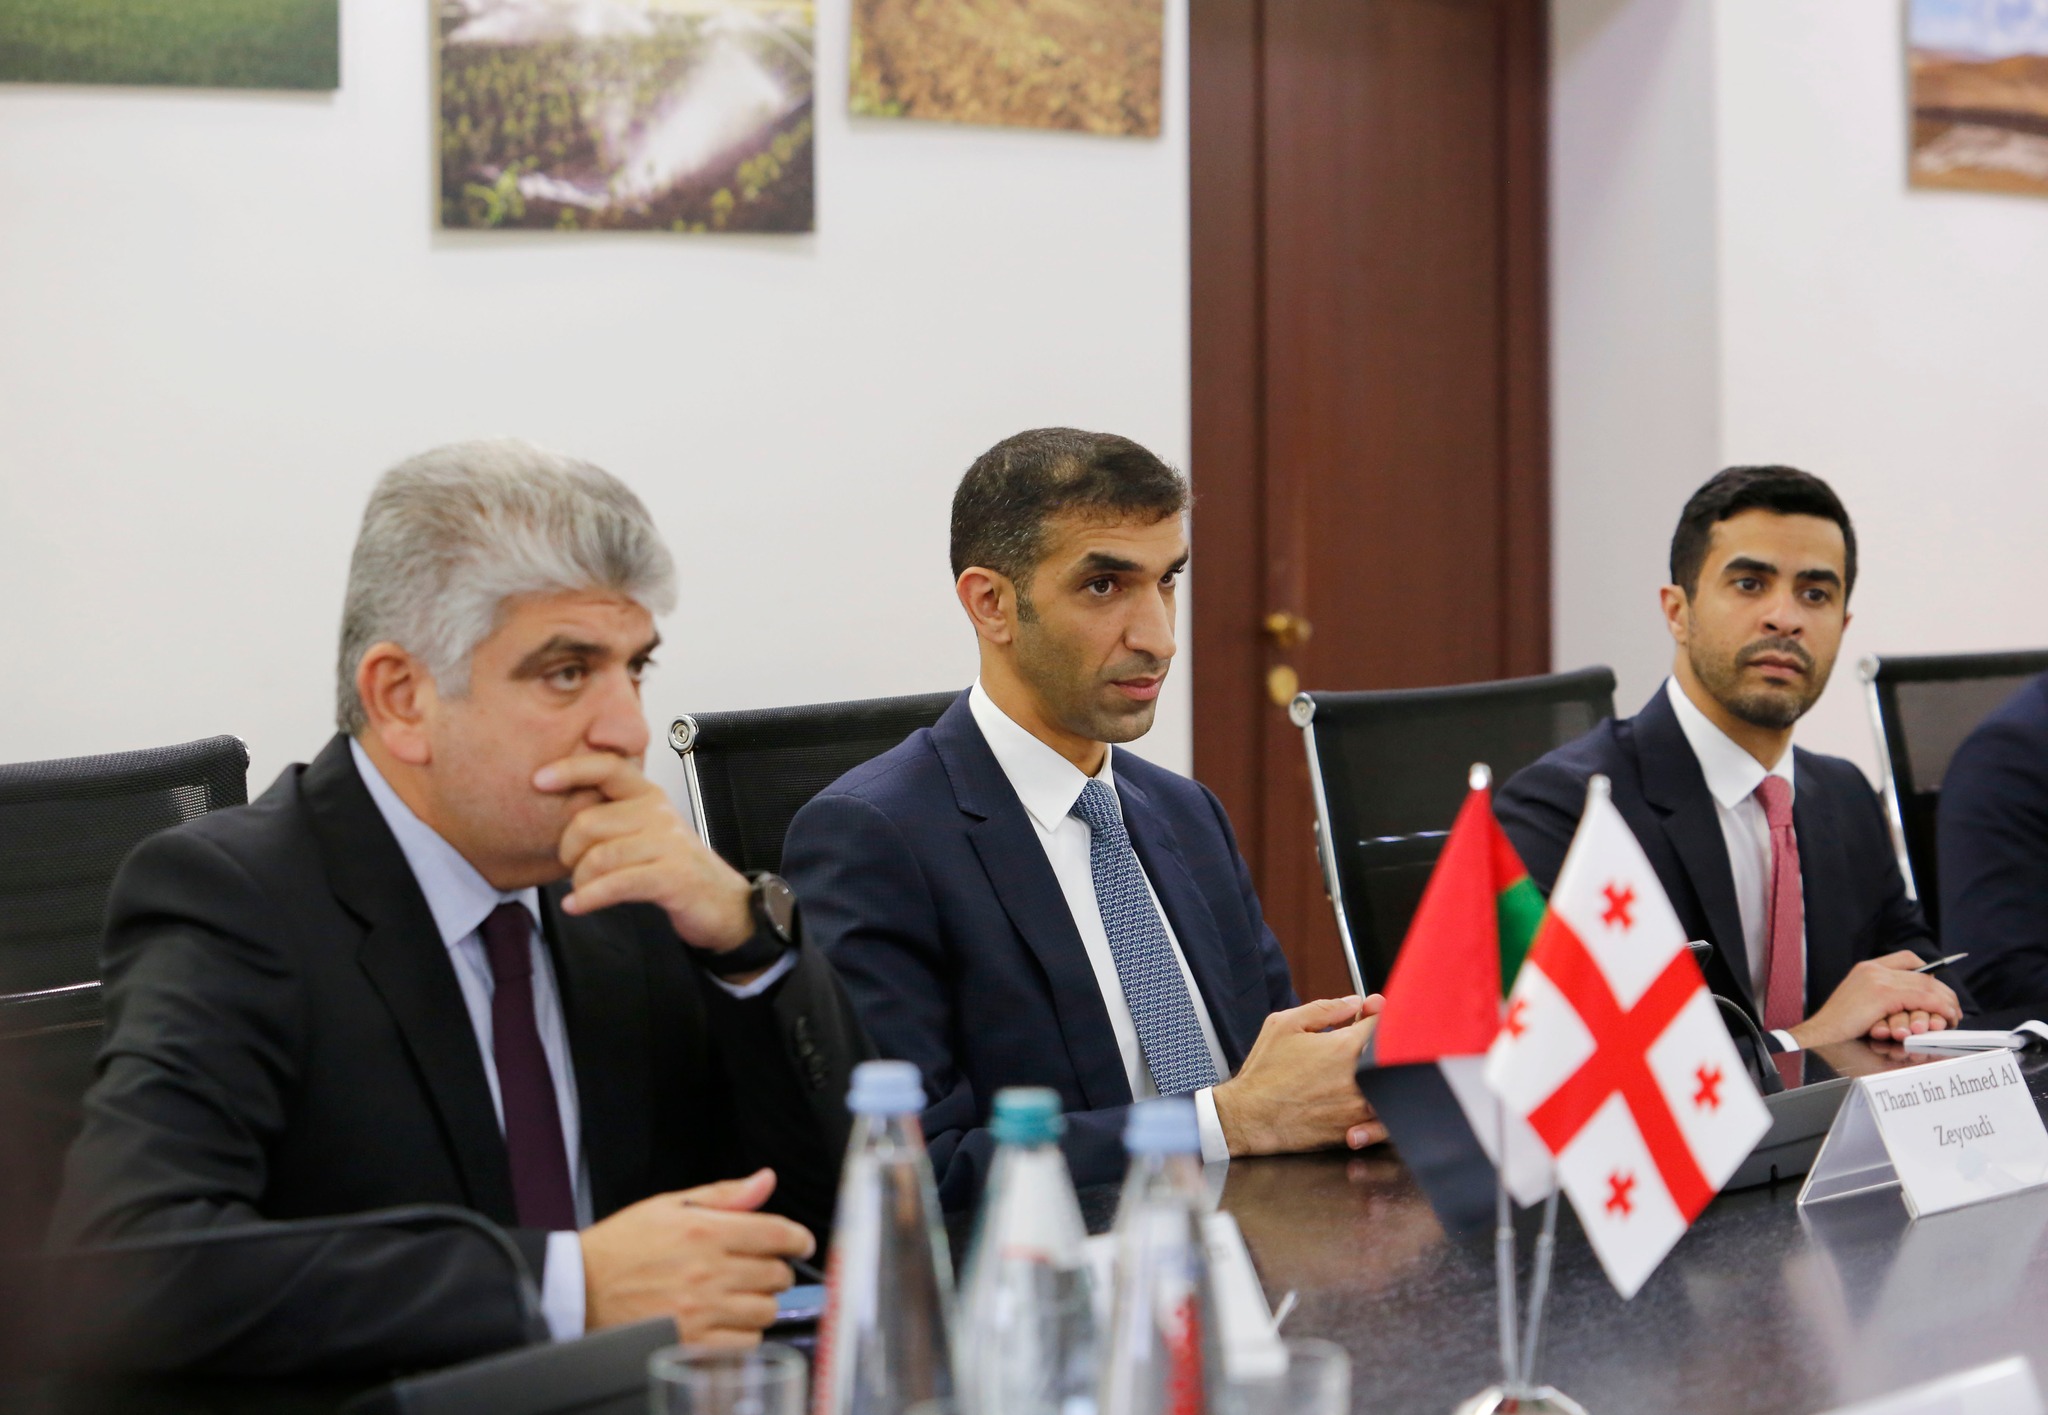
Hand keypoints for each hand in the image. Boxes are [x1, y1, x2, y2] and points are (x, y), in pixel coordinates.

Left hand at [536, 753, 752, 950]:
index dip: (571, 769)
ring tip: (582, 891)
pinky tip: (577, 905)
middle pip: (589, 822)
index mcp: (648, 795)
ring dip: (580, 881)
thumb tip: (559, 815)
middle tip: (573, 868)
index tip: (539, 779)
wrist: (723, 904)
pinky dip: (589, 898)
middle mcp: (658, 813)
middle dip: (569, 852)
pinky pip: (616, 883)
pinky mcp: (672, 876)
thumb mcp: (644, 832)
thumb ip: (612, 818)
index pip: (607, 767)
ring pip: (599, 856)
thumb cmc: (674, 868)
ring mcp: (667, 844)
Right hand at [580, 1168, 813, 1342]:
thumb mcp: (669, 1206)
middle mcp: (709, 1271)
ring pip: (766, 1311)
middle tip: (760, 1269)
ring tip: (740, 1295)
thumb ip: (724, 1195)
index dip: (799, 1238)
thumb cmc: (622, 1247)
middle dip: (775, 1269)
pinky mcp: (692, 1343)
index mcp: (706, 1232)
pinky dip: (744, 1334)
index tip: (801, 1243)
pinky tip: (727, 1321)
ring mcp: (702, 1311)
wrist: (580, 1290)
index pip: (777, 1233)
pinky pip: (745, 1344)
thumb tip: (765, 1180)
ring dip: (761, 1303)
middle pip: (778, 1274)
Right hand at [1210, 995, 1386, 1157]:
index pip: (1379, 1023)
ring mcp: (1359, 1107)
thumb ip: (1325, 1009)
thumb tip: (1354, 1003)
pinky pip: (1380, 1116)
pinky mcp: (1355, 1129)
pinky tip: (1357, 1097)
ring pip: (1388, 1086)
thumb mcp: (1285, 1025)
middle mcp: (1359, 1078)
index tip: (1370, 1011)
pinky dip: (1377, 1104)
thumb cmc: (1264, 1073)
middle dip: (1379, 1041)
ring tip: (1356, 1072)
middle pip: (1389, 1054)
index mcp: (1345, 1048)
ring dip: (1380, 1074)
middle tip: (1358, 1041)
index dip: (1376, 1013)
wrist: (1250, 1117)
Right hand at [1786, 952, 1961, 1049]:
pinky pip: (1922, 998)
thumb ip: (1881, 997)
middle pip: (1922, 975)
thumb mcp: (1861, 1004)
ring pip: (1925, 986)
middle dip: (1944, 992)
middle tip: (1954, 1008)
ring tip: (1954, 1016)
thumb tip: (1909, 1003)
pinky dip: (1939, 1008)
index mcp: (1867, 968)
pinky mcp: (1883, 994)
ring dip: (1946, 1002)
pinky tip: (1947, 1018)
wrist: (1821, 1034)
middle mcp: (1873, 969)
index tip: (1938, 987)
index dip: (1928, 970)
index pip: (1906, 958)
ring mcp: (1878, 980)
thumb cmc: (1840, 1027)